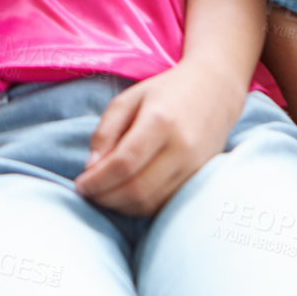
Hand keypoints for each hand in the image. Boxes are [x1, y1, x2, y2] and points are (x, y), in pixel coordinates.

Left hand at [74, 66, 244, 215]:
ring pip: (151, 202)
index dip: (97, 181)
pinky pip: (165, 203)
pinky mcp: (200, 178)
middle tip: (88, 193)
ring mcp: (195, 166)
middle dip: (105, 198)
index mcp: (160, 121)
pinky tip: (126, 195)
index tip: (80, 185)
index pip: (123, 164)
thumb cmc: (166, 92)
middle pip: (137, 189)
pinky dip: (140, 206)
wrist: (216, 89)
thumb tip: (91, 168)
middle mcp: (182, 147)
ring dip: (120, 206)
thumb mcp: (128, 99)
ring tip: (104, 194)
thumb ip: (105, 132)